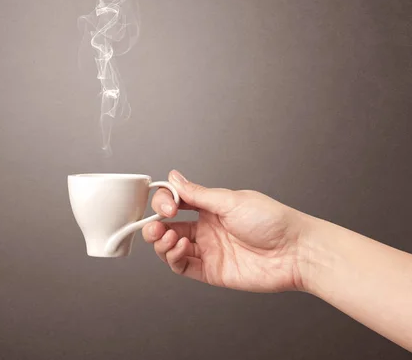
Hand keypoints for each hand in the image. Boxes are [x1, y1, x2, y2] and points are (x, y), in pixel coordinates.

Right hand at [143, 170, 307, 291]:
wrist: (296, 251)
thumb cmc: (272, 220)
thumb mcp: (230, 201)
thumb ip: (198, 194)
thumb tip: (174, 178)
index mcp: (210, 207)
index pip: (176, 203)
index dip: (164, 203)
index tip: (167, 205)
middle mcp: (206, 228)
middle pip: (168, 226)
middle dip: (154, 225)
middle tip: (155, 225)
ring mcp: (208, 250)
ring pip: (170, 247)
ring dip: (161, 242)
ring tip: (167, 237)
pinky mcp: (211, 272)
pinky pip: (183, 267)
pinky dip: (173, 257)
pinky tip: (179, 247)